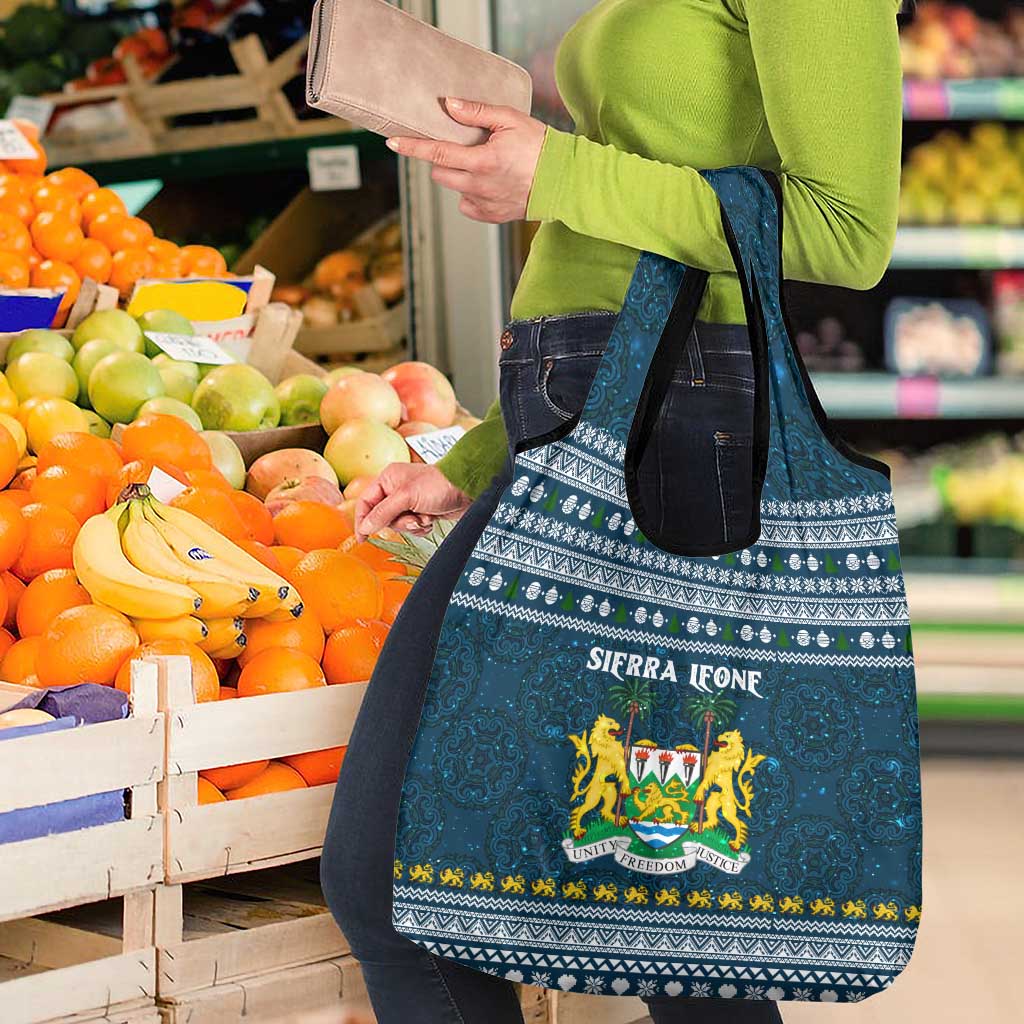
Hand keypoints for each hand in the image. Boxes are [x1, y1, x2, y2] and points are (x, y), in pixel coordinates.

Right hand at [354, 463, 471, 540]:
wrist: (467, 489)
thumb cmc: (438, 484)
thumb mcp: (406, 497)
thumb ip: (383, 512)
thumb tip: (365, 526)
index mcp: (388, 479)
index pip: (365, 502)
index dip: (362, 520)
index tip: (362, 537)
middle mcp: (396, 489)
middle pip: (382, 517)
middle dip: (399, 522)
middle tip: (412, 519)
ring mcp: (409, 501)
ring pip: (398, 524)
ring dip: (412, 525)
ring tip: (425, 517)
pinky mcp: (421, 511)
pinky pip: (412, 527)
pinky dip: (421, 527)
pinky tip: (431, 519)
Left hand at [385, 97, 546, 222]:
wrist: (564, 181)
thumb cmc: (540, 146)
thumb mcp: (510, 119)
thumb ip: (476, 112)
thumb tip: (448, 105)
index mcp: (482, 161)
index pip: (437, 153)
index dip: (412, 147)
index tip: (393, 143)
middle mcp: (479, 186)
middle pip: (440, 173)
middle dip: (442, 159)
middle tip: (460, 147)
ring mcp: (484, 204)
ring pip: (454, 188)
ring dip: (458, 175)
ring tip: (481, 164)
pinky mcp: (491, 216)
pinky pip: (467, 205)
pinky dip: (471, 193)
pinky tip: (488, 183)